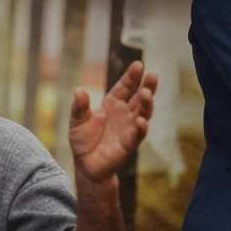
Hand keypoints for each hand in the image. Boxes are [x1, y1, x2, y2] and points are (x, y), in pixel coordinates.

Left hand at [69, 60, 157, 183]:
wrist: (86, 165)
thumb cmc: (83, 140)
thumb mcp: (76, 120)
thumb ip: (79, 107)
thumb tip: (79, 90)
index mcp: (112, 104)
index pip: (124, 87)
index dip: (131, 76)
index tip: (139, 65)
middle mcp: (125, 113)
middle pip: (139, 97)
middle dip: (147, 86)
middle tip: (153, 75)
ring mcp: (129, 127)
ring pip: (143, 112)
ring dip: (146, 104)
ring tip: (146, 94)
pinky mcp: (130, 143)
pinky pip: (138, 134)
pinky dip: (141, 127)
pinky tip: (141, 121)